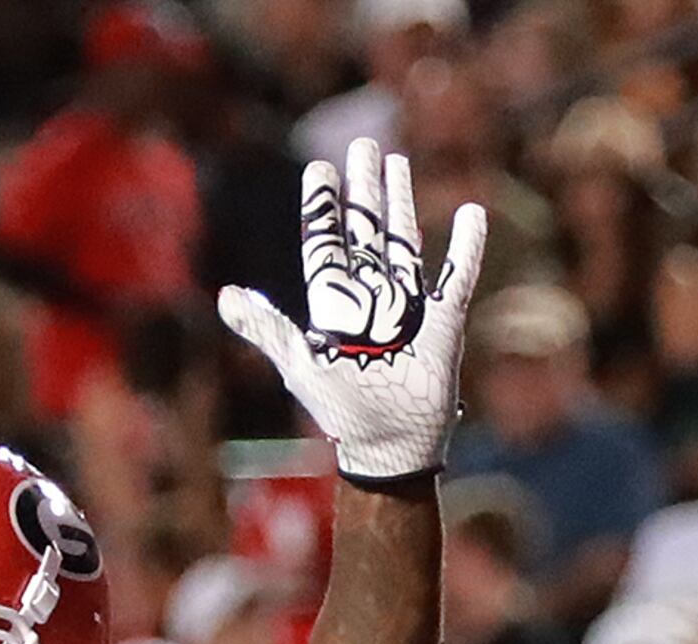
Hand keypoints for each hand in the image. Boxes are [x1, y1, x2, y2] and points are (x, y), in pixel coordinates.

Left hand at [215, 139, 486, 483]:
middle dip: (363, 190)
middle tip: (362, 145)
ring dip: (401, 204)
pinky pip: (457, 276)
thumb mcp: (299, 362)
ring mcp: (408, 306)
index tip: (321, 169)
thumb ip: (266, 327)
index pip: (328, 244)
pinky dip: (466, 248)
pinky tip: (471, 213)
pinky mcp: (443, 320)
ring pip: (403, 242)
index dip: (324, 208)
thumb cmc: (340, 407)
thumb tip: (226, 296)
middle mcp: (371, 297)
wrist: (387, 444)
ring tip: (398, 162)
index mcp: (337, 304)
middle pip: (366, 232)